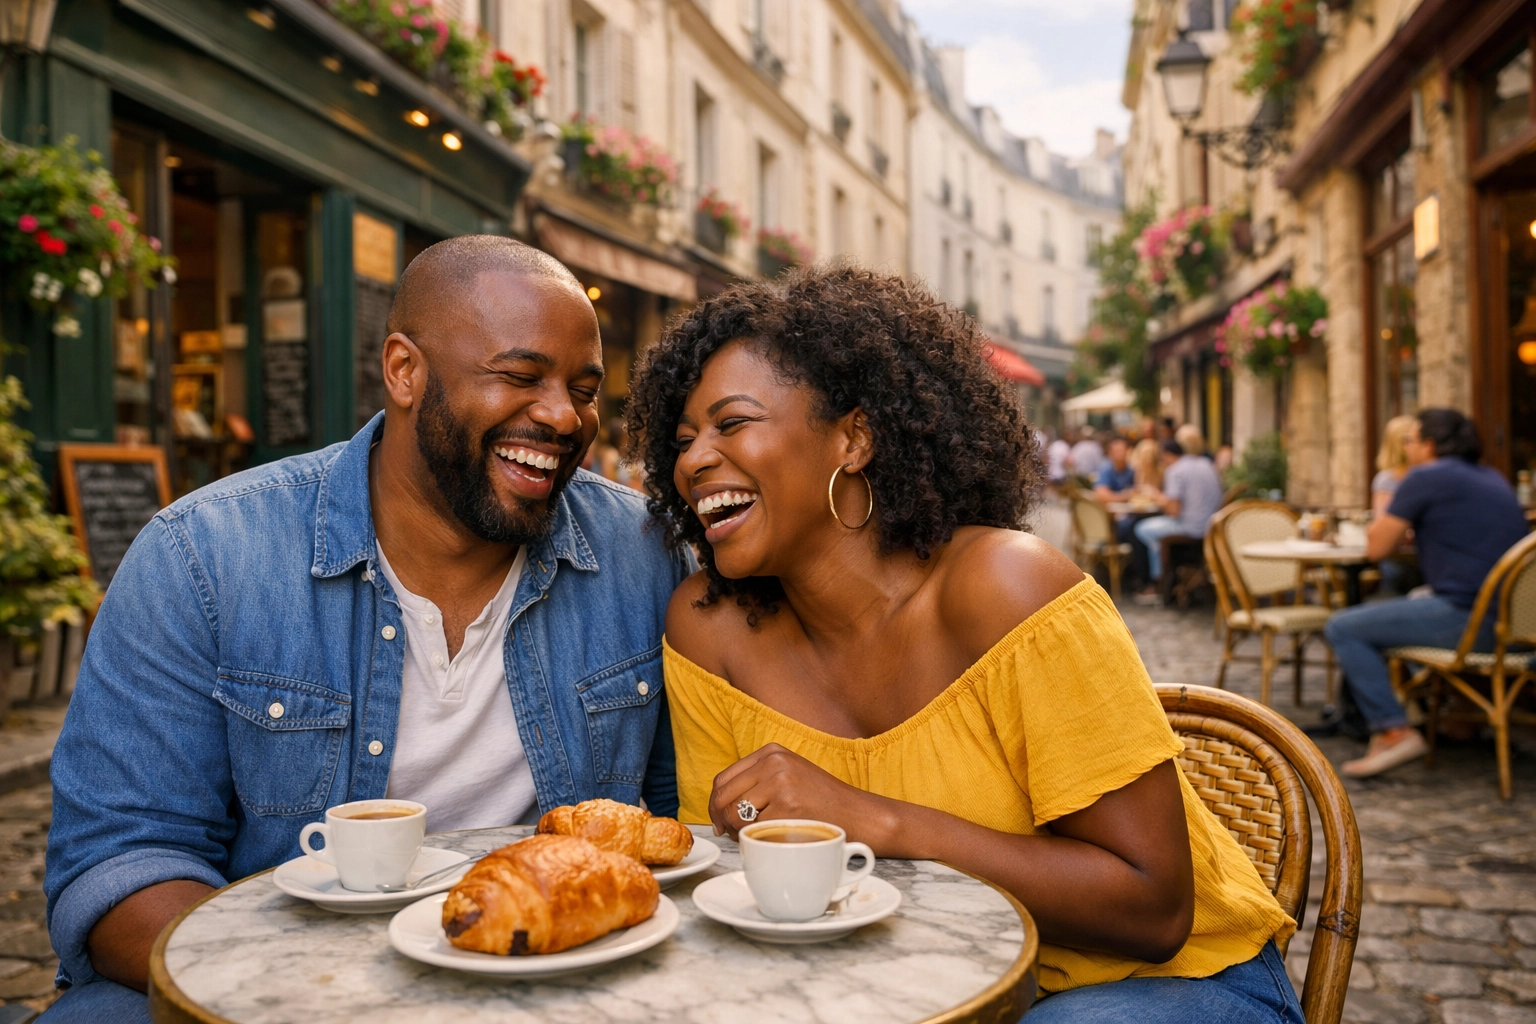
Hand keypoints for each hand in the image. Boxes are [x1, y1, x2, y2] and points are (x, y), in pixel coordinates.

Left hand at [707, 743, 890, 842]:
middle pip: (723, 797)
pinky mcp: (787, 807)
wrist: (859, 814)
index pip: (723, 779)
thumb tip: (718, 805)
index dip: (715, 805)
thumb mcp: (789, 775)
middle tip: (732, 835)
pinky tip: (773, 839)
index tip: (719, 821)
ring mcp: (780, 783)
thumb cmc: (823, 802)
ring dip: (738, 833)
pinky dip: (758, 840)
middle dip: (722, 821)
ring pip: (733, 815)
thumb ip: (758, 780)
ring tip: (756, 837)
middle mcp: (773, 762)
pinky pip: (753, 830)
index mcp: (771, 752)